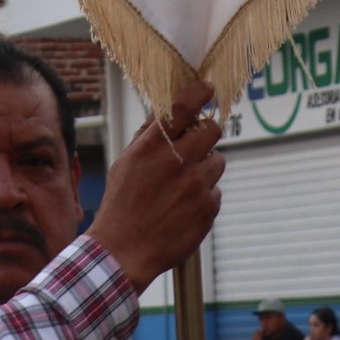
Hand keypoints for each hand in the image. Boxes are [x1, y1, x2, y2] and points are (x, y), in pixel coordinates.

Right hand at [86, 82, 222, 290]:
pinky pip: (215, 190)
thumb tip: (167, 110)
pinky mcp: (208, 208)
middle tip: (196, 145)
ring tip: (184, 185)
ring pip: (217, 161)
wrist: (124, 251)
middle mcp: (177, 161)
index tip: (207, 89)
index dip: (200, 92)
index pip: (184, 106)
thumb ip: (148, 136)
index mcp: (152, 146)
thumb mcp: (126, 163)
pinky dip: (204, 196)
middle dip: (206, 133)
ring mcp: (196, 186)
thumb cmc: (121, 204)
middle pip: (212, 129)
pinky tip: (184, 207)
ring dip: (205, 168)